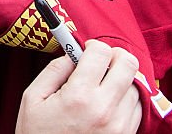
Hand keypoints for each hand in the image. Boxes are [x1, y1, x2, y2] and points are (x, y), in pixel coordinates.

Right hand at [15, 40, 142, 133]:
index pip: (102, 52)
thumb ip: (54, 70)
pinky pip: (139, 108)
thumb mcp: (32, 99)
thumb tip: (73, 54)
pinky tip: (109, 103)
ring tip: (103, 87)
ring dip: (121, 80)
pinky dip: (127, 99)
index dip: (93, 46)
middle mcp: (104, 109)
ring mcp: (119, 126)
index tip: (87, 51)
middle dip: (114, 57)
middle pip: (128, 64)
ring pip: (136, 86)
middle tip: (102, 62)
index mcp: (79, 96)